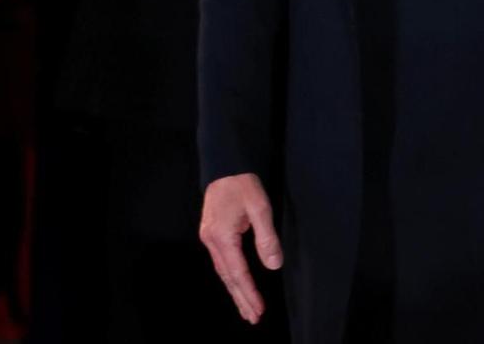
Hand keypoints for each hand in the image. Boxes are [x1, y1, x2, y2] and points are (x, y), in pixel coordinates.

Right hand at [199, 172, 282, 324]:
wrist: (225, 165)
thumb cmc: (243, 184)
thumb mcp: (260, 208)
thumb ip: (267, 238)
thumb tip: (274, 265)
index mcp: (221, 237)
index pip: (238, 272)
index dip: (249, 293)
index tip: (259, 309)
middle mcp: (211, 242)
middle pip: (228, 277)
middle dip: (241, 299)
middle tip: (252, 318)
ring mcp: (209, 239)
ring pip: (223, 272)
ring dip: (235, 291)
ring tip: (246, 309)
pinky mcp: (212, 234)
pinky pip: (222, 262)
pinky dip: (231, 277)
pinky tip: (237, 285)